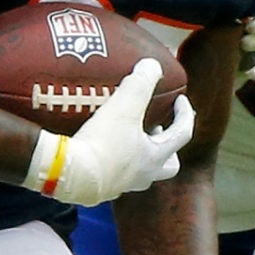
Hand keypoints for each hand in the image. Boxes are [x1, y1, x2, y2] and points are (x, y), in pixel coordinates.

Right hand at [26, 58, 194, 205]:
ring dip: (139, 153)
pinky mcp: (99, 189)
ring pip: (141, 172)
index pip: (182, 134)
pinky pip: (114, 175)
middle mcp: (143, 175)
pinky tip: (101, 148)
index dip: (185, 114)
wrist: (69, 175)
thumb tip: (152, 66)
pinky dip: (113, 161)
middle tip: (156, 128)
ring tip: (127, 135)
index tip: (181, 100)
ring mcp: (121, 185)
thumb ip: (141, 82)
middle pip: (168, 165)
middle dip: (167, 146)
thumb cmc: (102, 143)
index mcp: (155, 156)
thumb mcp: (124, 105)